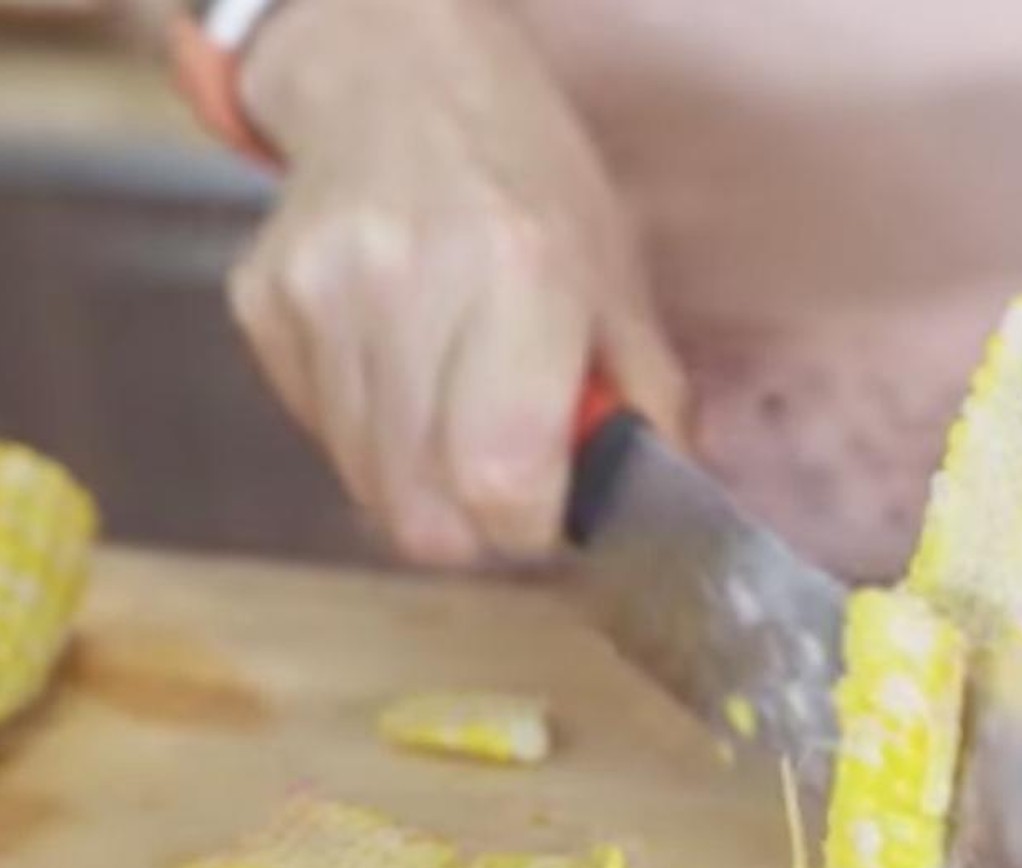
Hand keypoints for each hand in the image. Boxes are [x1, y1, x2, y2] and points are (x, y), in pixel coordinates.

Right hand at [228, 0, 684, 565]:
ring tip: (456, 406)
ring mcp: (318, 295)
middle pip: (422, 512)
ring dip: (423, 483)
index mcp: (519, 271)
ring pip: (367, 488)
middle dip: (476, 523)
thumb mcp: (618, 278)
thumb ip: (645, 403)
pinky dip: (372, 438)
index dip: (530, 525)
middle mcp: (406, 282)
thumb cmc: (527, 179)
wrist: (399, 81)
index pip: (499, 480)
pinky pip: (321, 436)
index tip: (549, 507)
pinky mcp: (262, 308)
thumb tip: (654, 503)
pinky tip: (404, 372)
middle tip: (507, 474)